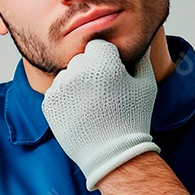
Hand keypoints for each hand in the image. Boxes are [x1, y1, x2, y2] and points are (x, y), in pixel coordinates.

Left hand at [41, 39, 160, 190]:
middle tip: (103, 95)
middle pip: (81, 60)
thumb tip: (142, 40)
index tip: (113, 79)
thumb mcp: (146, 85)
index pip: (97, 47)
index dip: (107, 61)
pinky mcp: (48, 103)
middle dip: (90, 71)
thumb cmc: (133, 119)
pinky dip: (66, 100)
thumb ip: (142, 57)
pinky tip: (80, 113)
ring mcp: (60, 87)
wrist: (111, 154)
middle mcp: (78, 71)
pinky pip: (56, 92)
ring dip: (76, 85)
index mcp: (102, 62)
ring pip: (67, 75)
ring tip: (92, 106)